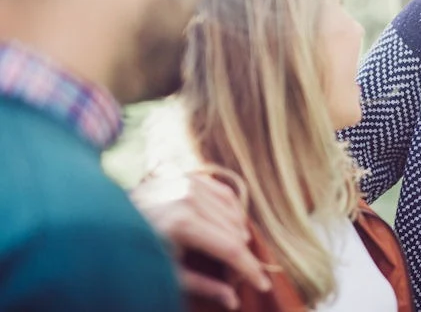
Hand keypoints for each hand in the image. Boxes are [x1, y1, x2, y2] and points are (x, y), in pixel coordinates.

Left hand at [132, 171, 270, 309]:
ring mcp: (190, 183)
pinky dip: (232, 214)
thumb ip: (203, 286)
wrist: (104, 221)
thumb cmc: (136, 253)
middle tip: (230, 278)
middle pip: (236, 231)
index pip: (231, 248)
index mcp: (182, 224)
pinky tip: (227, 230)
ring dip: (238, 237)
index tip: (263, 285)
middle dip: (240, 258)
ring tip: (227, 257)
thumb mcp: (167, 274)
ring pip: (235, 213)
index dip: (250, 269)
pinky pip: (226, 195)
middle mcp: (189, 198)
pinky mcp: (190, 175)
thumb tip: (233, 301)